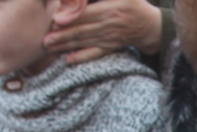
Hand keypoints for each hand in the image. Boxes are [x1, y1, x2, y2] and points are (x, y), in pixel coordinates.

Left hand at [43, 0, 164, 63]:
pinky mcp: (111, 47)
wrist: (152, 26)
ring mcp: (110, 38)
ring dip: (66, 45)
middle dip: (62, 35)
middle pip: (82, 30)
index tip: (54, 21)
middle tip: (45, 39)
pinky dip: (83, 57)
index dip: (70, 18)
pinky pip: (96, 53)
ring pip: (85, 42)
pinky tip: (69, 60)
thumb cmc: (135, 4)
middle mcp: (110, 25)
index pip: (86, 15)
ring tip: (49, 46)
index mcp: (111, 10)